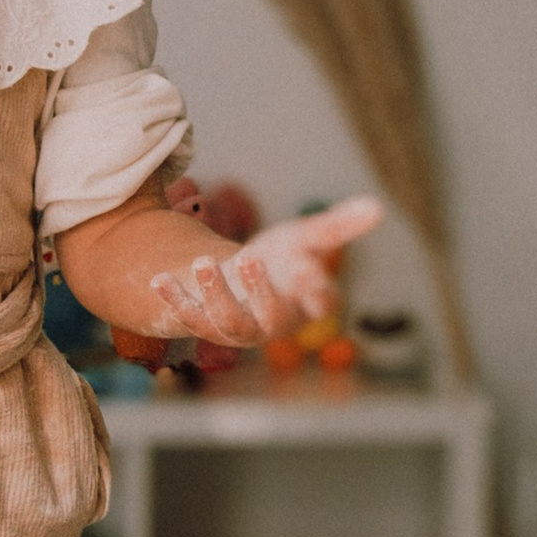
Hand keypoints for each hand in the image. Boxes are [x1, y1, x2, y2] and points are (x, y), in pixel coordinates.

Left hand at [146, 197, 381, 346]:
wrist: (243, 279)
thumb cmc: (284, 259)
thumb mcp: (308, 238)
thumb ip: (339, 226)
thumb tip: (378, 208)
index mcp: (307, 302)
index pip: (320, 303)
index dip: (318, 294)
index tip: (311, 277)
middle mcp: (274, 323)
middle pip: (270, 318)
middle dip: (259, 293)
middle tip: (250, 259)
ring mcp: (239, 329)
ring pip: (227, 325)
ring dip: (213, 297)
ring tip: (202, 262)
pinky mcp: (207, 326)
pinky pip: (191, 320)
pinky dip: (175, 302)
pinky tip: (158, 280)